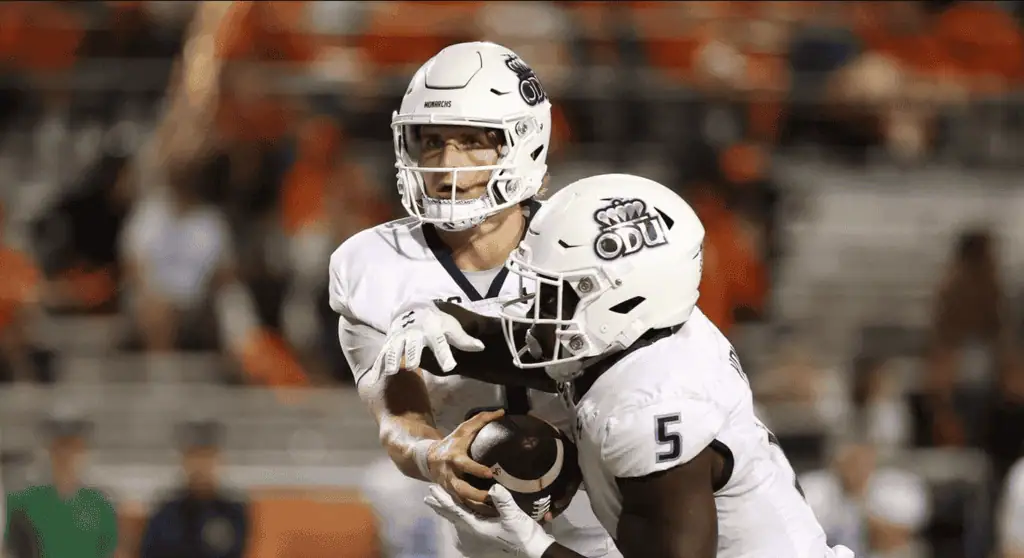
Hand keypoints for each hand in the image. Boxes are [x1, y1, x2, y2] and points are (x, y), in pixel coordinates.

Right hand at [381, 305, 484, 374]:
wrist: (412, 308)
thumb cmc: (436, 321)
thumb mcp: (451, 327)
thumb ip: (464, 340)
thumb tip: (481, 348)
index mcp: (433, 330)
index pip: (440, 343)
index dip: (445, 354)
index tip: (450, 366)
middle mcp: (415, 334)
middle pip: (414, 345)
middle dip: (413, 354)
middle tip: (413, 365)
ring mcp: (400, 338)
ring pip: (395, 348)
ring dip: (393, 358)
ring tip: (391, 371)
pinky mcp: (390, 342)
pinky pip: (383, 354)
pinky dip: (379, 364)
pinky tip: (375, 377)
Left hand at [425, 484, 555, 557]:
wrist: (532, 553)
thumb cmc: (523, 535)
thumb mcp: (514, 516)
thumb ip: (503, 500)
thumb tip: (493, 487)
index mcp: (476, 527)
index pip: (455, 510)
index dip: (443, 499)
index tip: (432, 489)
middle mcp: (472, 535)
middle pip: (451, 518)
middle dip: (440, 506)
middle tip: (428, 497)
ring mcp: (476, 542)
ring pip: (456, 525)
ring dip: (448, 514)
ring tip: (440, 506)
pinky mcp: (482, 545)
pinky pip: (464, 531)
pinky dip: (457, 522)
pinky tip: (459, 520)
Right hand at [427, 409, 505, 514]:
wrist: (428, 458)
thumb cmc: (451, 442)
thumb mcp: (463, 429)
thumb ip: (481, 420)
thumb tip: (502, 412)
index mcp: (454, 458)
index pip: (465, 464)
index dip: (476, 470)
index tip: (490, 474)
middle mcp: (450, 475)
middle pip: (461, 489)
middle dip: (476, 495)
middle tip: (492, 498)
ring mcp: (450, 487)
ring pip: (463, 501)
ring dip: (478, 507)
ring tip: (495, 510)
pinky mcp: (452, 495)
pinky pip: (464, 506)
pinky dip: (475, 510)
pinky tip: (489, 514)